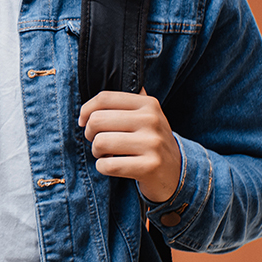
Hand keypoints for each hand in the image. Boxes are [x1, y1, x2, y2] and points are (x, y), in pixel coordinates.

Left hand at [78, 89, 180, 203]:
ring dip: (96, 152)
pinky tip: (114, 166)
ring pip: (100, 143)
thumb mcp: (146, 117)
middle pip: (97, 120)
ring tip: (107, 154)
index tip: (83, 122)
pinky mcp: (149, 167)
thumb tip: (100, 87)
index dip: (86, 110)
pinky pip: (107, 165)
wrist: (177, 174)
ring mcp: (152, 144)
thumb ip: (126, 101)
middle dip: (90, 134)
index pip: (104, 98)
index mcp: (148, 104)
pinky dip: (103, 167)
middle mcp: (152, 120)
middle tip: (98, 142)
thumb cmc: (151, 143)